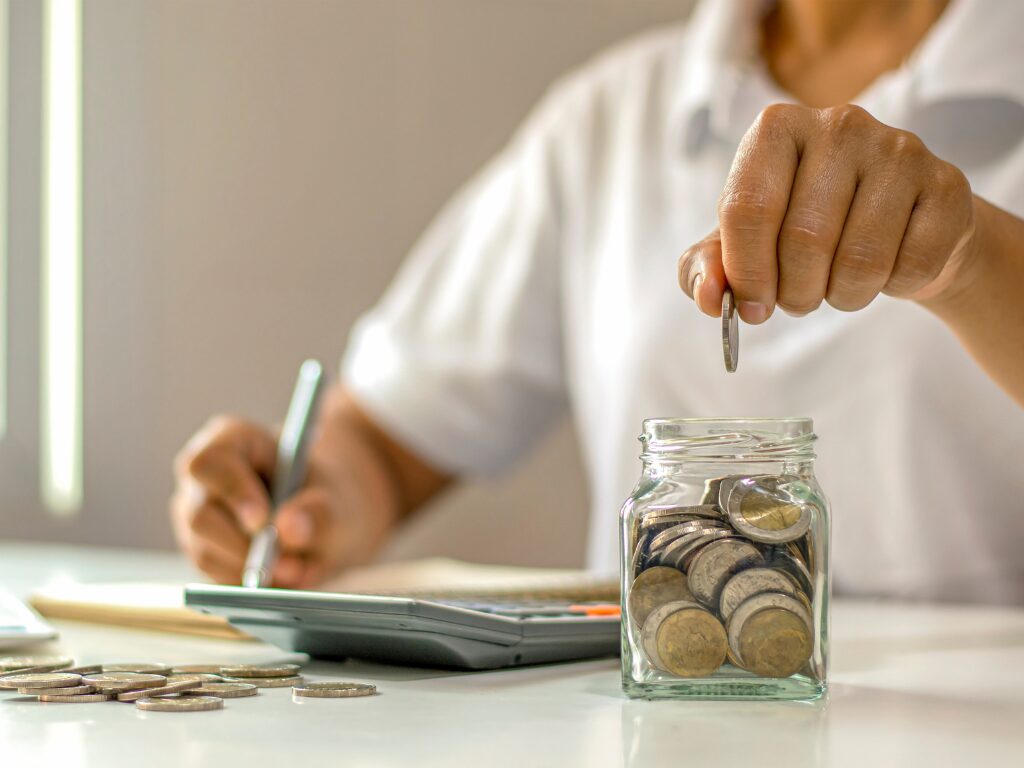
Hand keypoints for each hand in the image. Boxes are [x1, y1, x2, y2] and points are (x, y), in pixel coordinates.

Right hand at [170, 408, 399, 587]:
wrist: (327, 522)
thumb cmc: (326, 496)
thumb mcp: (336, 499)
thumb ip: (318, 511)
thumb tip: (287, 529)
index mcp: (230, 441)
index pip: (211, 463)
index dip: (232, 492)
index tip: (262, 521)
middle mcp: (203, 480)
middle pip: (200, 515)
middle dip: (245, 547)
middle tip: (291, 566)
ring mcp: (197, 517)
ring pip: (205, 552)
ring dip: (251, 570)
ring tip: (298, 571)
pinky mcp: (203, 553)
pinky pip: (214, 578)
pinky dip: (248, 585)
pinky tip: (282, 579)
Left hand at [678, 104, 977, 321]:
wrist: (895, 228)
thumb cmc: (803, 231)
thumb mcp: (742, 245)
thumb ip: (707, 268)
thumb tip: (707, 296)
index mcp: (776, 129)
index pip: (747, 209)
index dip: (746, 273)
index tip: (751, 307)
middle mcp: (839, 124)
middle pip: (803, 239)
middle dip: (795, 292)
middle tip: (798, 300)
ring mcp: (900, 150)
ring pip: (860, 260)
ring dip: (843, 296)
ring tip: (838, 285)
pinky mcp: (947, 185)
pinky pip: (911, 266)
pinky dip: (892, 288)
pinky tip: (887, 269)